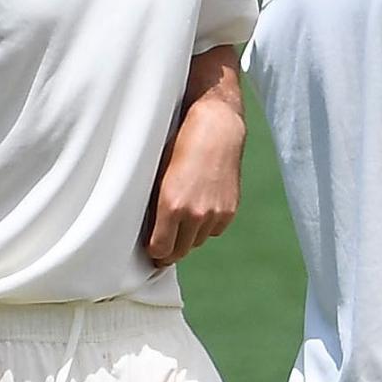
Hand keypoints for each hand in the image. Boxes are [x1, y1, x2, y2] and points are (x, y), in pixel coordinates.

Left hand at [143, 99, 244, 267]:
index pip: (160, 250)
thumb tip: (151, 229)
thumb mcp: (159, 176)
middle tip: (163, 242)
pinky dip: (207, 225)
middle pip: (180, 252)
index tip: (151, 249)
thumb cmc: (181, 145)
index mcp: (171, 206)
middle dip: (170, 249)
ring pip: (198, 241)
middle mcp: (195, 214)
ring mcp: (215, 213)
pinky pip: (215, 230)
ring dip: (189, 236)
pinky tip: (201, 208)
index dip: (154, 252)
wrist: (216, 129)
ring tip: (182, 219)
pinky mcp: (230, 210)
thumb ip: (156, 207)